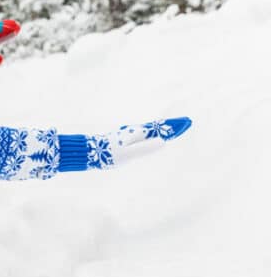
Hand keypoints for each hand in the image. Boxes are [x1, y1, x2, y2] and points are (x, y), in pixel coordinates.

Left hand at [60, 117, 191, 170]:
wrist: (90, 152)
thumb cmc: (109, 154)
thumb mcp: (128, 153)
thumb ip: (144, 147)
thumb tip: (163, 142)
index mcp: (137, 134)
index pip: (161, 129)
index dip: (174, 126)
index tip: (187, 122)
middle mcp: (134, 131)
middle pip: (158, 127)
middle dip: (172, 124)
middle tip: (186, 121)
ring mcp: (130, 134)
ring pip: (151, 129)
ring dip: (164, 127)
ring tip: (176, 127)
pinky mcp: (126, 138)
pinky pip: (145, 133)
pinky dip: (155, 131)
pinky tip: (156, 134)